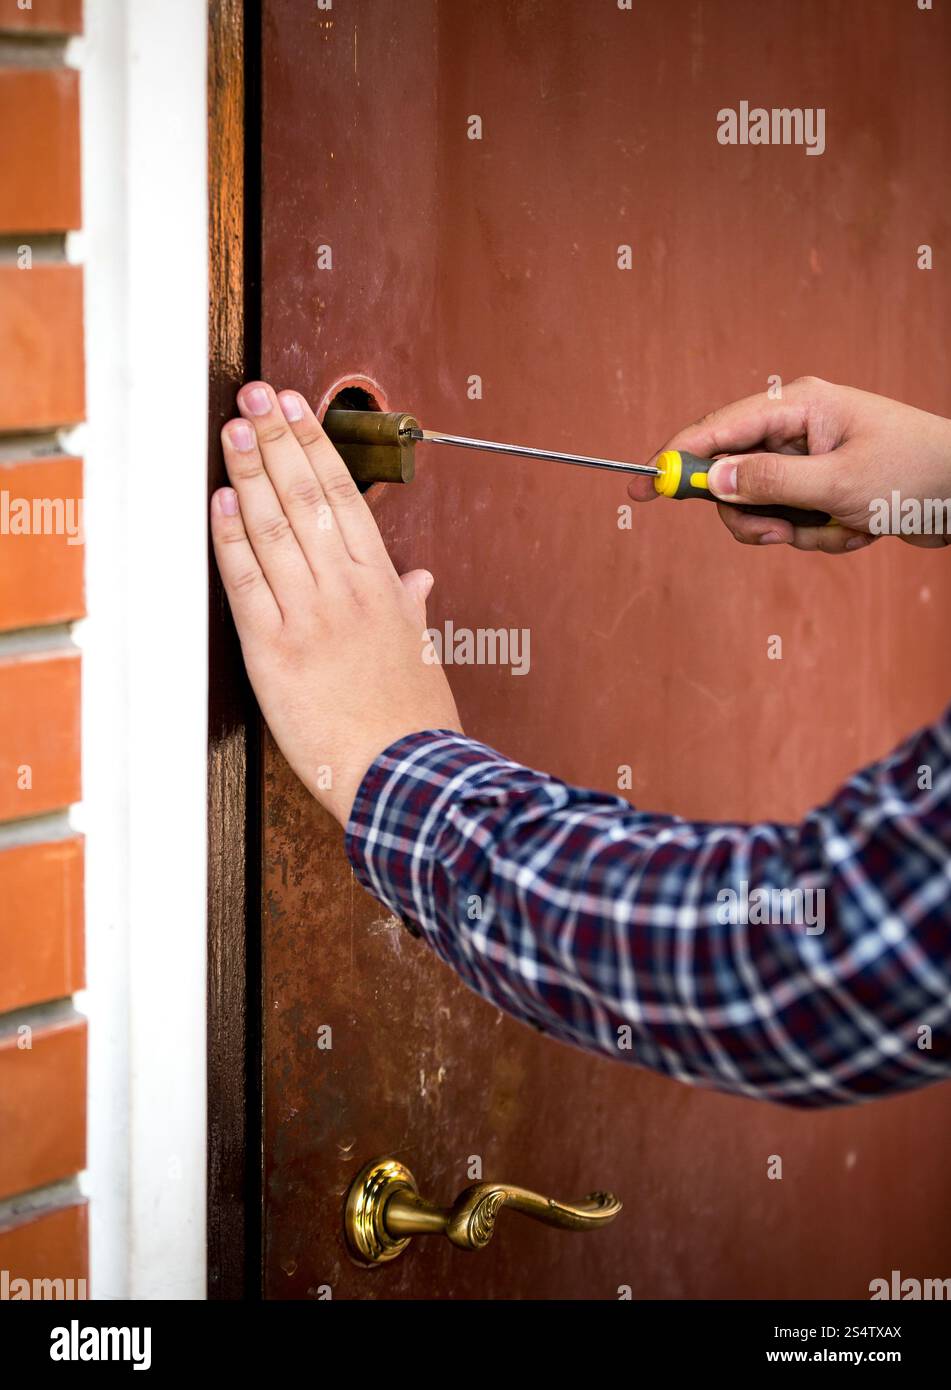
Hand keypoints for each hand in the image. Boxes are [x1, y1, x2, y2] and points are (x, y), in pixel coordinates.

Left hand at [210, 381, 461, 825]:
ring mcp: (310, 616)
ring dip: (250, 472)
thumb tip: (416, 576)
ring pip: (275, 528)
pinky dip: (231, 539)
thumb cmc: (413, 718)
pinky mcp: (275, 650)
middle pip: (306, 497)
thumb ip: (411, 604)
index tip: (296, 408)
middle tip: (254, 395)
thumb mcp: (421, 650)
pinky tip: (221, 502)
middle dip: (276, 439)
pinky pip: (248, 583)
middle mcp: (346, 589)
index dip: (315, 446)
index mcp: (382, 585)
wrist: (402, 773)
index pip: (345, 497)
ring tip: (232, 429)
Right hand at [627, 376, 950, 552]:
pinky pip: (795, 521)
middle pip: (733, 477)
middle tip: (775, 536)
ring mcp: (810, 461)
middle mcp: (798, 429)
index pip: (718, 428)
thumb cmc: (913, 473)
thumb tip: (711, 482)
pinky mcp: (823, 490)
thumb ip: (768, 483)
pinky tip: (859, 529)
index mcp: (799, 406)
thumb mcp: (837, 483)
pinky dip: (822, 535)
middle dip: (753, 515)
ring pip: (763, 507)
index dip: (676, 458)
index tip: (642, 486)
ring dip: (797, 531)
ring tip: (839, 529)